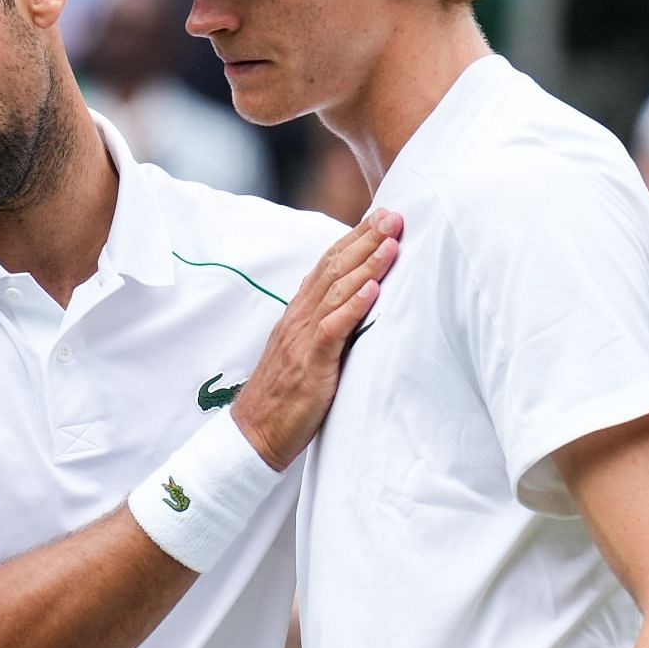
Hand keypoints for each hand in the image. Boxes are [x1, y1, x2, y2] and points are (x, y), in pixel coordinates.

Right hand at [232, 209, 400, 470]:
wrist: (254, 432)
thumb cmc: (286, 394)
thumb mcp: (308, 350)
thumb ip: (328, 323)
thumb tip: (359, 302)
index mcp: (301, 312)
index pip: (329, 264)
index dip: (356, 238)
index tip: (382, 216)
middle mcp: (301, 317)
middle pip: (335, 268)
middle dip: (366, 239)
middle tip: (394, 214)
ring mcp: (303, 338)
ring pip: (337, 291)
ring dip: (367, 265)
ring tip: (392, 242)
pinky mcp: (310, 363)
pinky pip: (333, 329)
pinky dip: (353, 307)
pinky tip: (373, 290)